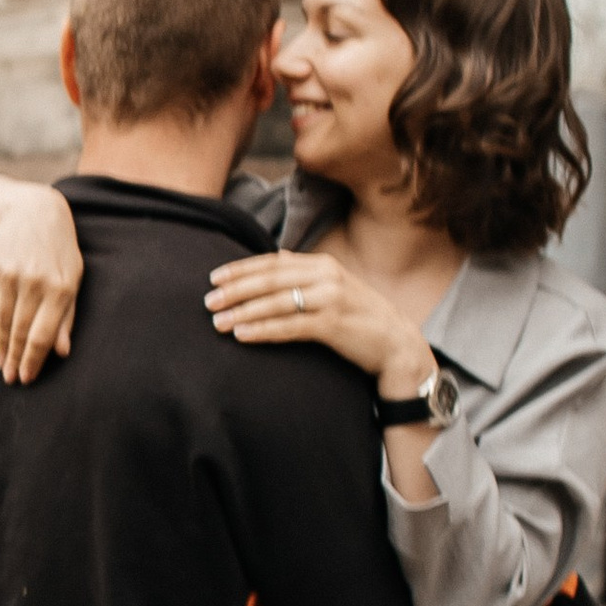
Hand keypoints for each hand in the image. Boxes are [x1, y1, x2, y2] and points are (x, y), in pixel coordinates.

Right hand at [0, 189, 82, 384]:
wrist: (32, 211)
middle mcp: (34, 281)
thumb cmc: (59, 250)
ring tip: (3, 365)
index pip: (42, 334)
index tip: (27, 378)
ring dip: (3, 347)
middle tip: (11, 381)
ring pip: (4, 321)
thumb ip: (67, 315)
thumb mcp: (73, 277)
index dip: (33, 360)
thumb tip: (62, 352)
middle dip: (16, 359)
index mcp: (61, 287)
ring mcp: (10, 273)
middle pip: (21, 331)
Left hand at [205, 251, 431, 396]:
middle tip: (208, 301)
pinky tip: (242, 335)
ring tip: (217, 322)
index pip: (273, 262)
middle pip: (270, 280)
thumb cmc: (359, 318)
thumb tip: (268, 272)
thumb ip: (304, 279)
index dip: (241, 269)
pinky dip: (262, 330)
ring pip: (276, 302)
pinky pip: (289, 326)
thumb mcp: (333, 289)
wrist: (397, 343)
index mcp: (322, 264)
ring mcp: (331, 299)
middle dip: (235, 290)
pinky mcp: (333, 324)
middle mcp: (326, 276)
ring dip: (242, 312)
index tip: (214, 277)